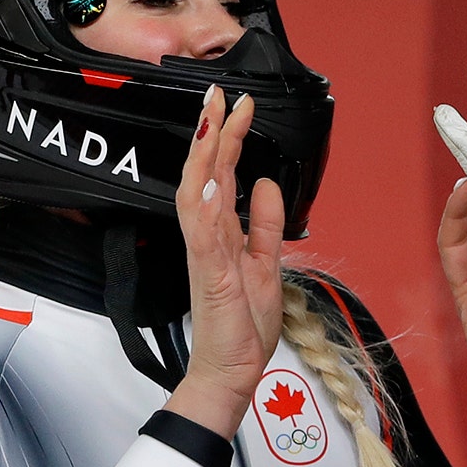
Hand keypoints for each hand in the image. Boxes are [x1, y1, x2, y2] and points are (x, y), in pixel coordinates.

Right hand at [164, 86, 286, 437]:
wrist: (231, 374)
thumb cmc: (242, 327)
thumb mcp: (268, 264)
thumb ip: (266, 225)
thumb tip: (268, 184)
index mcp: (221, 234)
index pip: (221, 175)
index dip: (228, 139)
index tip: (238, 104)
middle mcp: (208, 238)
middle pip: (205, 174)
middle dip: (212, 131)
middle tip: (219, 91)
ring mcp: (206, 255)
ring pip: (197, 194)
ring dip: (203, 156)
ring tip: (211, 119)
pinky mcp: (210, 276)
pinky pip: (203, 234)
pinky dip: (206, 205)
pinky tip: (211, 178)